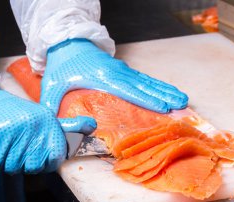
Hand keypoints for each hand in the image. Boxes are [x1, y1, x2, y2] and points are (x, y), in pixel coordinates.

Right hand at [0, 87, 95, 173]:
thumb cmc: (21, 114)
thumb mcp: (47, 116)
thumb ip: (69, 126)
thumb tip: (92, 126)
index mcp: (48, 124)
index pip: (55, 159)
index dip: (48, 162)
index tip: (40, 156)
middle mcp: (33, 129)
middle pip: (34, 167)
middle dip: (27, 163)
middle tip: (21, 150)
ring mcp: (13, 135)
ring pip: (14, 168)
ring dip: (9, 161)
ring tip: (9, 144)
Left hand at [40, 38, 188, 113]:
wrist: (66, 42)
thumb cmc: (61, 65)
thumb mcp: (51, 86)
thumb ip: (51, 107)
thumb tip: (55, 128)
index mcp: (103, 78)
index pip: (129, 91)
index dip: (147, 99)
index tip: (163, 107)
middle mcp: (117, 73)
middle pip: (145, 86)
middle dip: (165, 96)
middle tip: (182, 104)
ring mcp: (122, 70)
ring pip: (148, 82)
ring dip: (166, 90)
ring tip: (182, 98)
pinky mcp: (123, 70)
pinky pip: (144, 79)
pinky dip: (158, 85)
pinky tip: (167, 91)